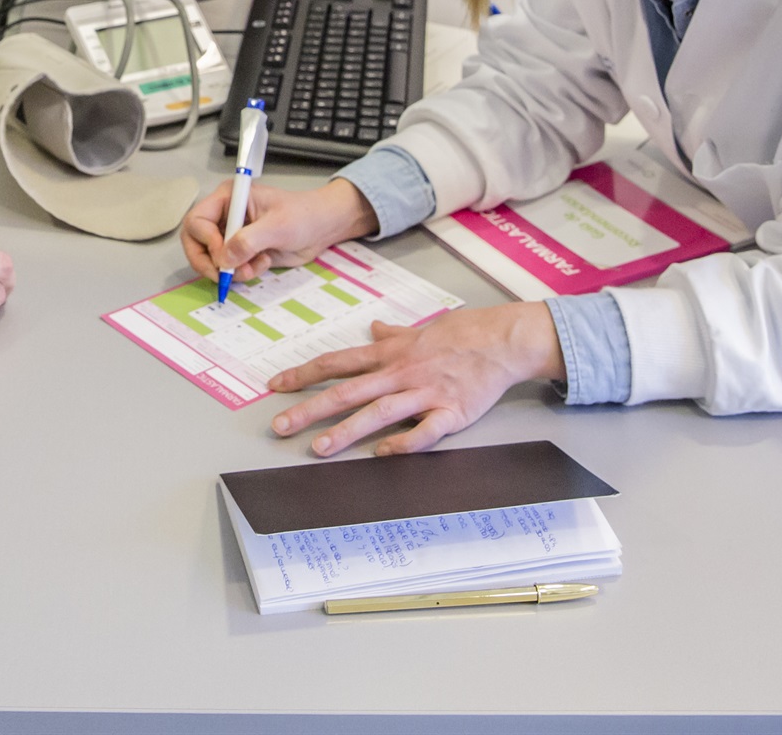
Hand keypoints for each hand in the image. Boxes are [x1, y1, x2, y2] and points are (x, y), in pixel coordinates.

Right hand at [180, 177, 376, 283]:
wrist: (322, 228)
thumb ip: (249, 241)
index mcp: (228, 199)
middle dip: (209, 262)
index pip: (197, 221)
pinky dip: (241, 273)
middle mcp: (225, 216)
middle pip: (195, 243)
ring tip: (254, 267)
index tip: (225, 255)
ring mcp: (231, 235)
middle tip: (224, 275)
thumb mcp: (277, 226)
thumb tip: (224, 258)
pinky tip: (262, 265)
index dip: (207, 241)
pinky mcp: (241, 252)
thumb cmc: (303, 215)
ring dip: (229, 270)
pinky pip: (228, 269)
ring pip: (211, 259)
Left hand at [269, 302, 566, 456]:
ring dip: (346, 431)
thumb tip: (374, 329)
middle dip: (310, 409)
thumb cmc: (465, 333)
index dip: (304, 374)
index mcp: (390, 354)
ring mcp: (424, 393)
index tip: (276, 385)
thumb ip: (394, 335)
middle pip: (347, 391)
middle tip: (280, 426)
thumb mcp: (422, 328)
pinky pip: (424, 431)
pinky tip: (382, 454)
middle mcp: (401, 372)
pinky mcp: (451, 412)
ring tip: (319, 449)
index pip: (337, 363)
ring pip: (378, 412)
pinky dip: (404, 442)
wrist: (504, 339)